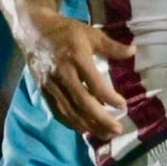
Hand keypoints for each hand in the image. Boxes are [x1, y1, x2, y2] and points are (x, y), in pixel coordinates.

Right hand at [22, 17, 134, 140]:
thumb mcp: (90, 33)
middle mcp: (62, 74)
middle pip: (82, 102)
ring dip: (87, 125)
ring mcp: (51, 84)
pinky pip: (57, 110)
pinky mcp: (43, 90)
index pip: (94, 83)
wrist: (33, 31)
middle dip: (100, 119)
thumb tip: (133, 51)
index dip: (109, 97)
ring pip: (69, 110)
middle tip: (117, 130)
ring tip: (105, 135)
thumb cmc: (66, 31)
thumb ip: (111, 46)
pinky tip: (84, 129)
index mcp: (76, 58)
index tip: (123, 106)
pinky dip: (70, 122)